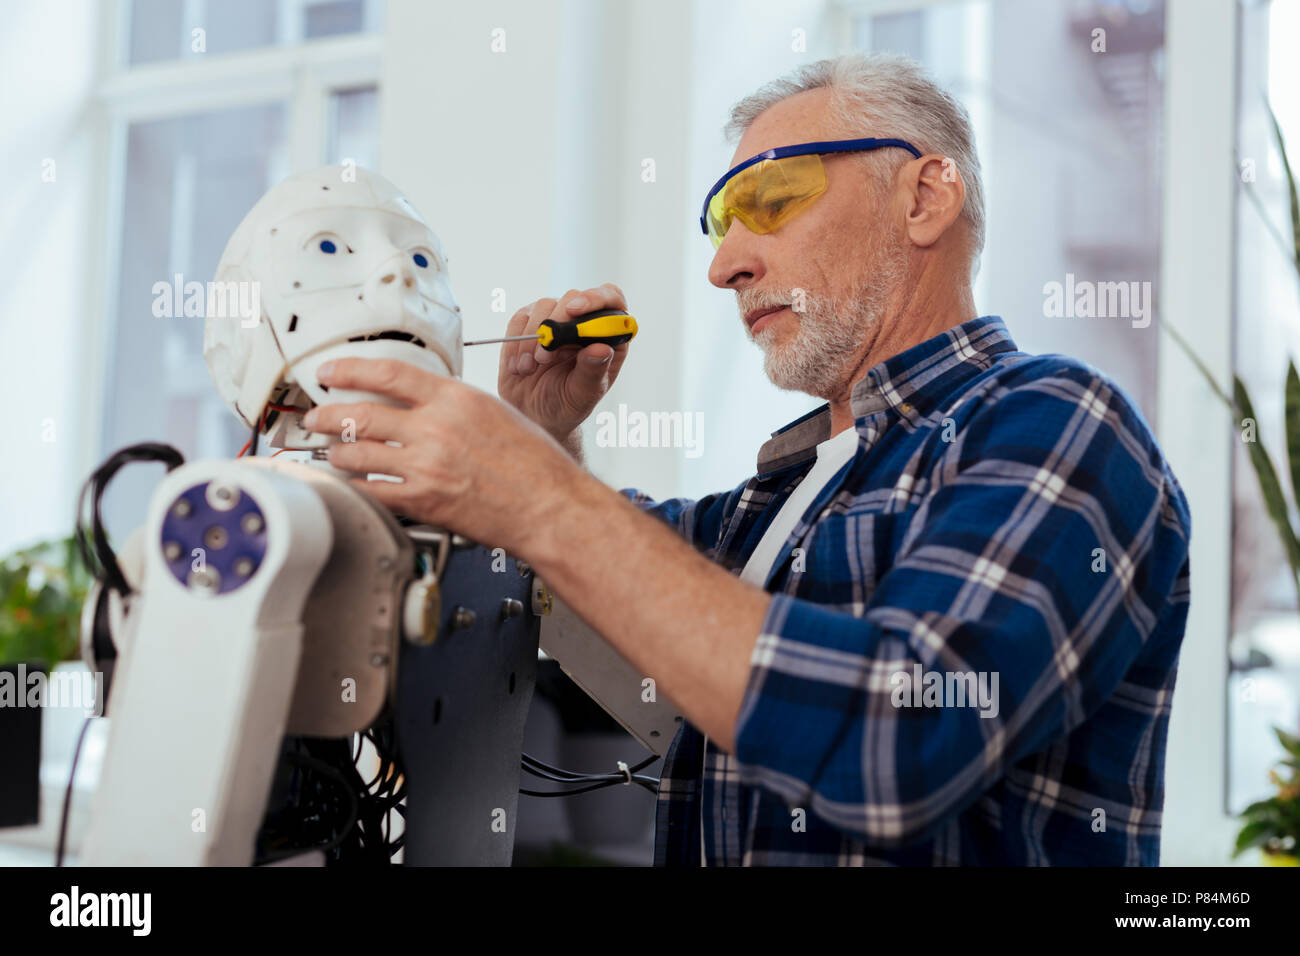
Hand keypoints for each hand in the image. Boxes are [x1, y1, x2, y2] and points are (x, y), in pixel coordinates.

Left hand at [302, 357, 586, 556]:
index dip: (349, 368)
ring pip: (358, 453)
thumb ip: (454, 404)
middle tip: (316, 416)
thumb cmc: (536, 464)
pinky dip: (356, 484)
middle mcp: (436, 429)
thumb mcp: (496, 412)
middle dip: (328, 414)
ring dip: (337, 452)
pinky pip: (372, 490)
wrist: (551, 506)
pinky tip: (353, 482)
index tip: (331, 370)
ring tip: (333, 452)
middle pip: (361, 413)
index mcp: (456, 399)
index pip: (388, 373)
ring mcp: (426, 466)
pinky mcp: (424, 501)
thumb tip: (423, 401)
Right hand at [497, 284, 630, 442]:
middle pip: (573, 298)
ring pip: (544, 306)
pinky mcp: (529, 322)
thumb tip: (602, 348)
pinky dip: (515, 343)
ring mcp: (556, 318)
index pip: (612, 299)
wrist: (535, 413)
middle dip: (556, 326)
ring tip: (529, 369)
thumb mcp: (583, 395)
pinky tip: (519, 366)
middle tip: (544, 358)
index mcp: (608, 335)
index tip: (574, 311)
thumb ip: (593, 372)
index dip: (596, 298)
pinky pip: (519, 319)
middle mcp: (583, 321)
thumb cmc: (567, 405)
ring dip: (532, 338)